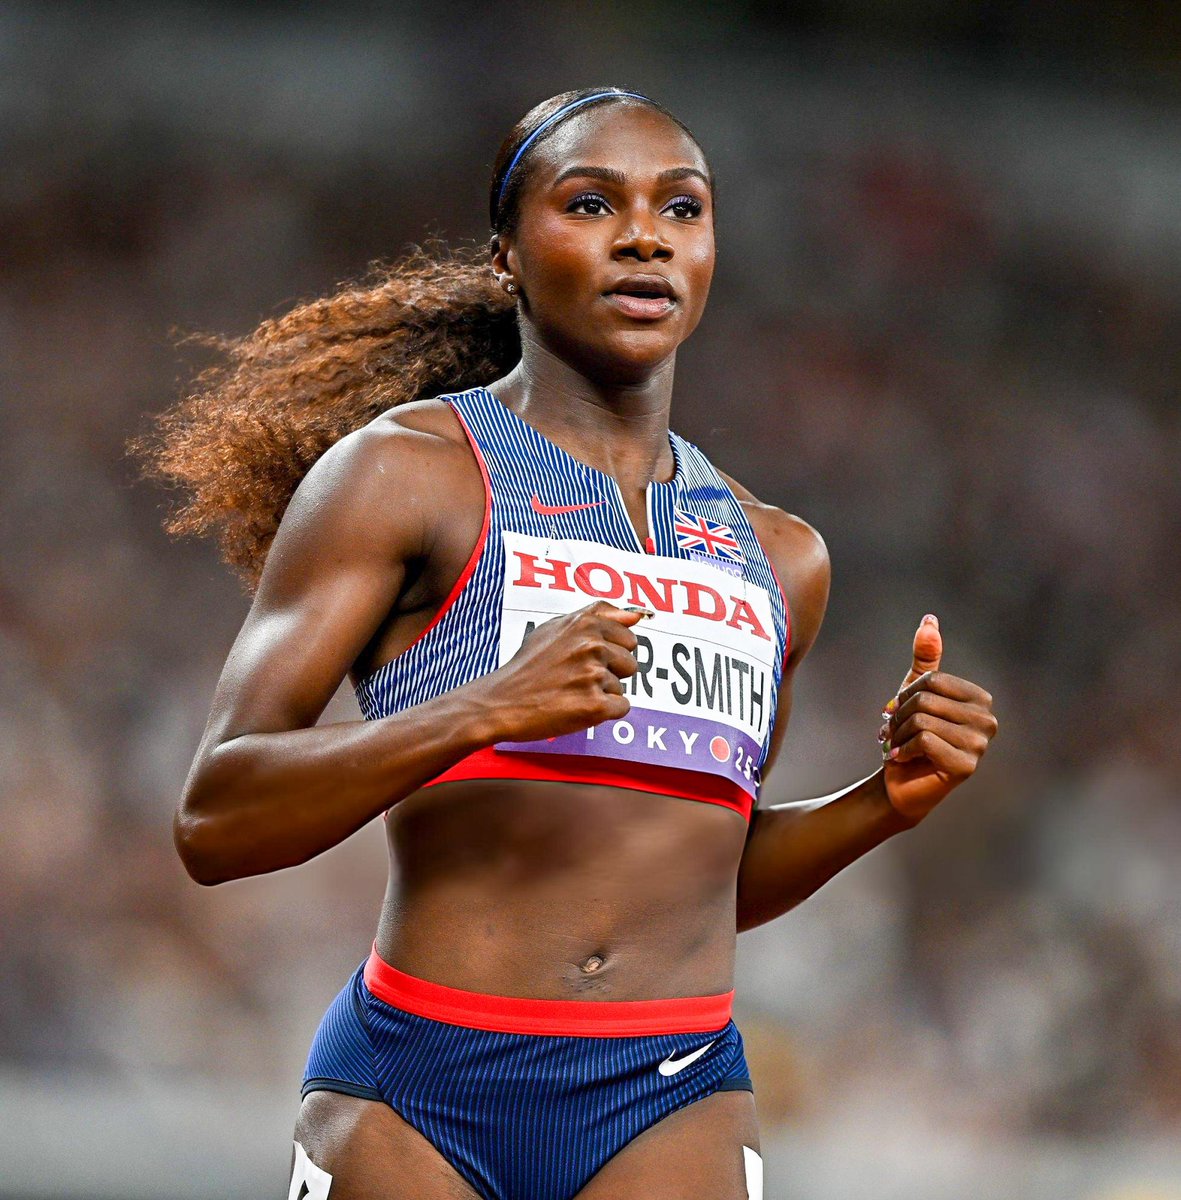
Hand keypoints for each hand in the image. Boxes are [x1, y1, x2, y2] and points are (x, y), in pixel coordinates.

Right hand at [487, 601, 644, 742]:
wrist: (502, 702)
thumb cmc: (528, 666)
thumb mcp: (556, 627)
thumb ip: (598, 615)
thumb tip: (636, 616)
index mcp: (585, 623)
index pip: (628, 637)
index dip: (610, 651)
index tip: (584, 659)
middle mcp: (592, 646)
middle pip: (630, 663)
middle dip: (610, 672)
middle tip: (576, 678)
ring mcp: (594, 676)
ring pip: (622, 687)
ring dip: (602, 693)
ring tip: (571, 692)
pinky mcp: (595, 706)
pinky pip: (621, 707)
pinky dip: (603, 712)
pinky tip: (577, 707)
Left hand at [878, 614, 996, 823]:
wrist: (900, 781)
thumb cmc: (911, 734)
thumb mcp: (915, 692)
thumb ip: (926, 658)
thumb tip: (930, 619)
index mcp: (980, 699)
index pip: (932, 680)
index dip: (906, 694)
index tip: (901, 711)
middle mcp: (988, 721)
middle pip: (926, 700)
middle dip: (899, 716)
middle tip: (896, 731)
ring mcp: (980, 745)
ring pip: (922, 720)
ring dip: (898, 734)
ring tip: (899, 745)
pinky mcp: (966, 767)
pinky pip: (924, 741)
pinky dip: (903, 749)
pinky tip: (904, 758)